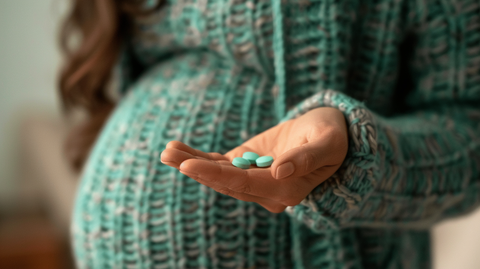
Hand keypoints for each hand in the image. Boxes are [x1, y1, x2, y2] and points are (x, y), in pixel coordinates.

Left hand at [160, 107, 347, 212]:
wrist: (328, 133)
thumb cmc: (332, 135)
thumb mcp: (327, 143)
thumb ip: (307, 158)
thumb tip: (279, 172)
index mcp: (286, 189)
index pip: (244, 185)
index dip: (214, 175)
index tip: (187, 166)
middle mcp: (267, 191)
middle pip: (225, 183)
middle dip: (195, 169)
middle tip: (167, 154)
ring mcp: (255, 180)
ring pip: (219, 175)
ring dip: (192, 164)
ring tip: (166, 151)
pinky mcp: (248, 166)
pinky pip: (221, 165)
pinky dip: (200, 159)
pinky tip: (179, 150)